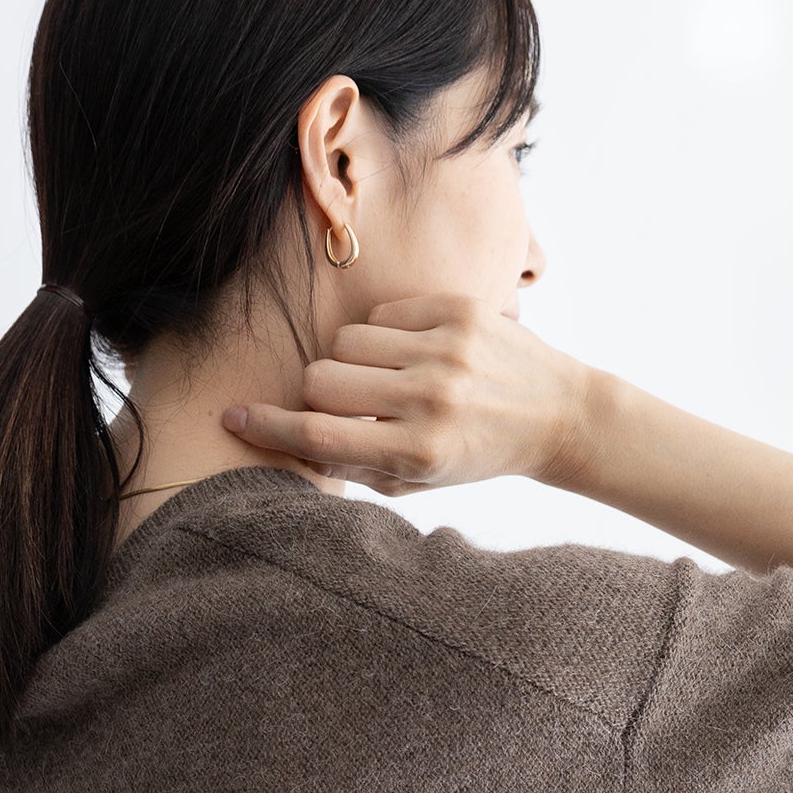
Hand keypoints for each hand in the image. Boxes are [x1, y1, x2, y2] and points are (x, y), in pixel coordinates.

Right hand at [220, 294, 591, 497]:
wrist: (557, 415)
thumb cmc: (476, 454)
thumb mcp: (420, 481)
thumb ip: (356, 465)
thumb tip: (292, 444)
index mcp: (420, 451)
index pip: (321, 437)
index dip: (269, 427)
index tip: (235, 418)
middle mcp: (431, 399)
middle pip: (321, 381)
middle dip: (318, 394)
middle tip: (346, 405)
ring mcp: (446, 351)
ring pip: (345, 342)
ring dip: (350, 362)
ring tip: (383, 379)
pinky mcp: (458, 311)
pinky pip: (380, 315)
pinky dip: (382, 336)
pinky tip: (411, 354)